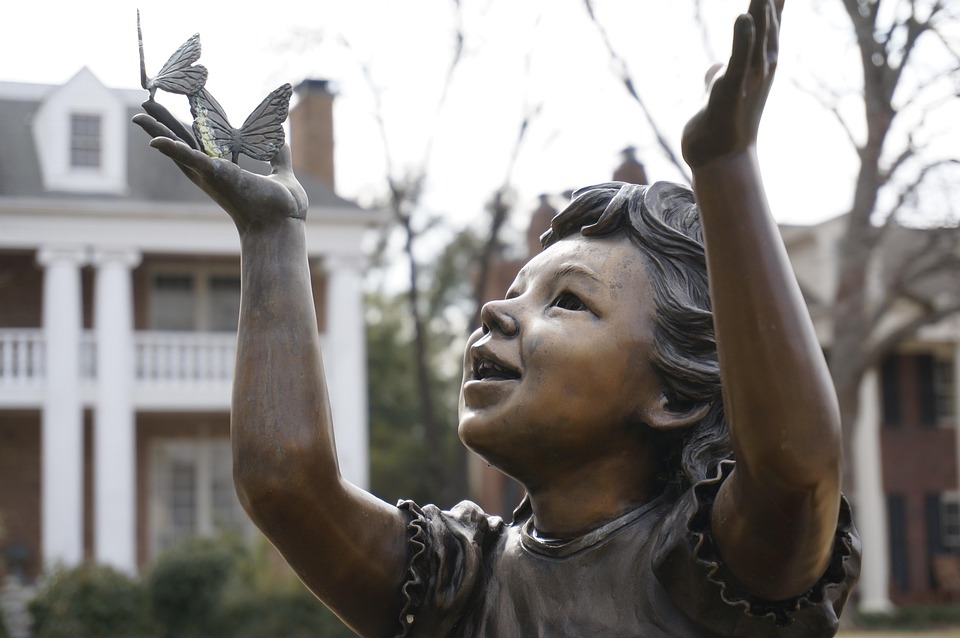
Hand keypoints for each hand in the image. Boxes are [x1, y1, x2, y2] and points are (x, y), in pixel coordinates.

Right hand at [132, 103, 307, 233]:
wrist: (285, 222)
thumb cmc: (282, 206)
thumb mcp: (280, 173)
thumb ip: (278, 156)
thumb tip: (281, 140)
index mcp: (225, 169)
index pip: (201, 143)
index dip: (185, 126)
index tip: (170, 111)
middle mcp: (213, 172)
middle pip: (182, 143)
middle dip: (163, 124)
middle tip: (144, 107)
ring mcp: (212, 174)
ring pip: (179, 148)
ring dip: (158, 132)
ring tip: (139, 117)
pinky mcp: (217, 174)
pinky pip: (191, 158)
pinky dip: (173, 149)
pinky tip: (155, 141)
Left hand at [681, 0, 782, 167]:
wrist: (719, 159)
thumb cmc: (721, 125)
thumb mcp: (721, 91)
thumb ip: (721, 74)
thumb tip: (717, 67)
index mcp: (759, 63)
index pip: (771, 22)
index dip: (774, 1)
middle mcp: (762, 67)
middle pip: (770, 22)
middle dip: (772, 0)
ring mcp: (749, 79)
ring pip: (759, 37)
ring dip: (763, 10)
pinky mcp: (732, 90)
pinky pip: (739, 60)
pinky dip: (743, 39)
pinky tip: (744, 17)